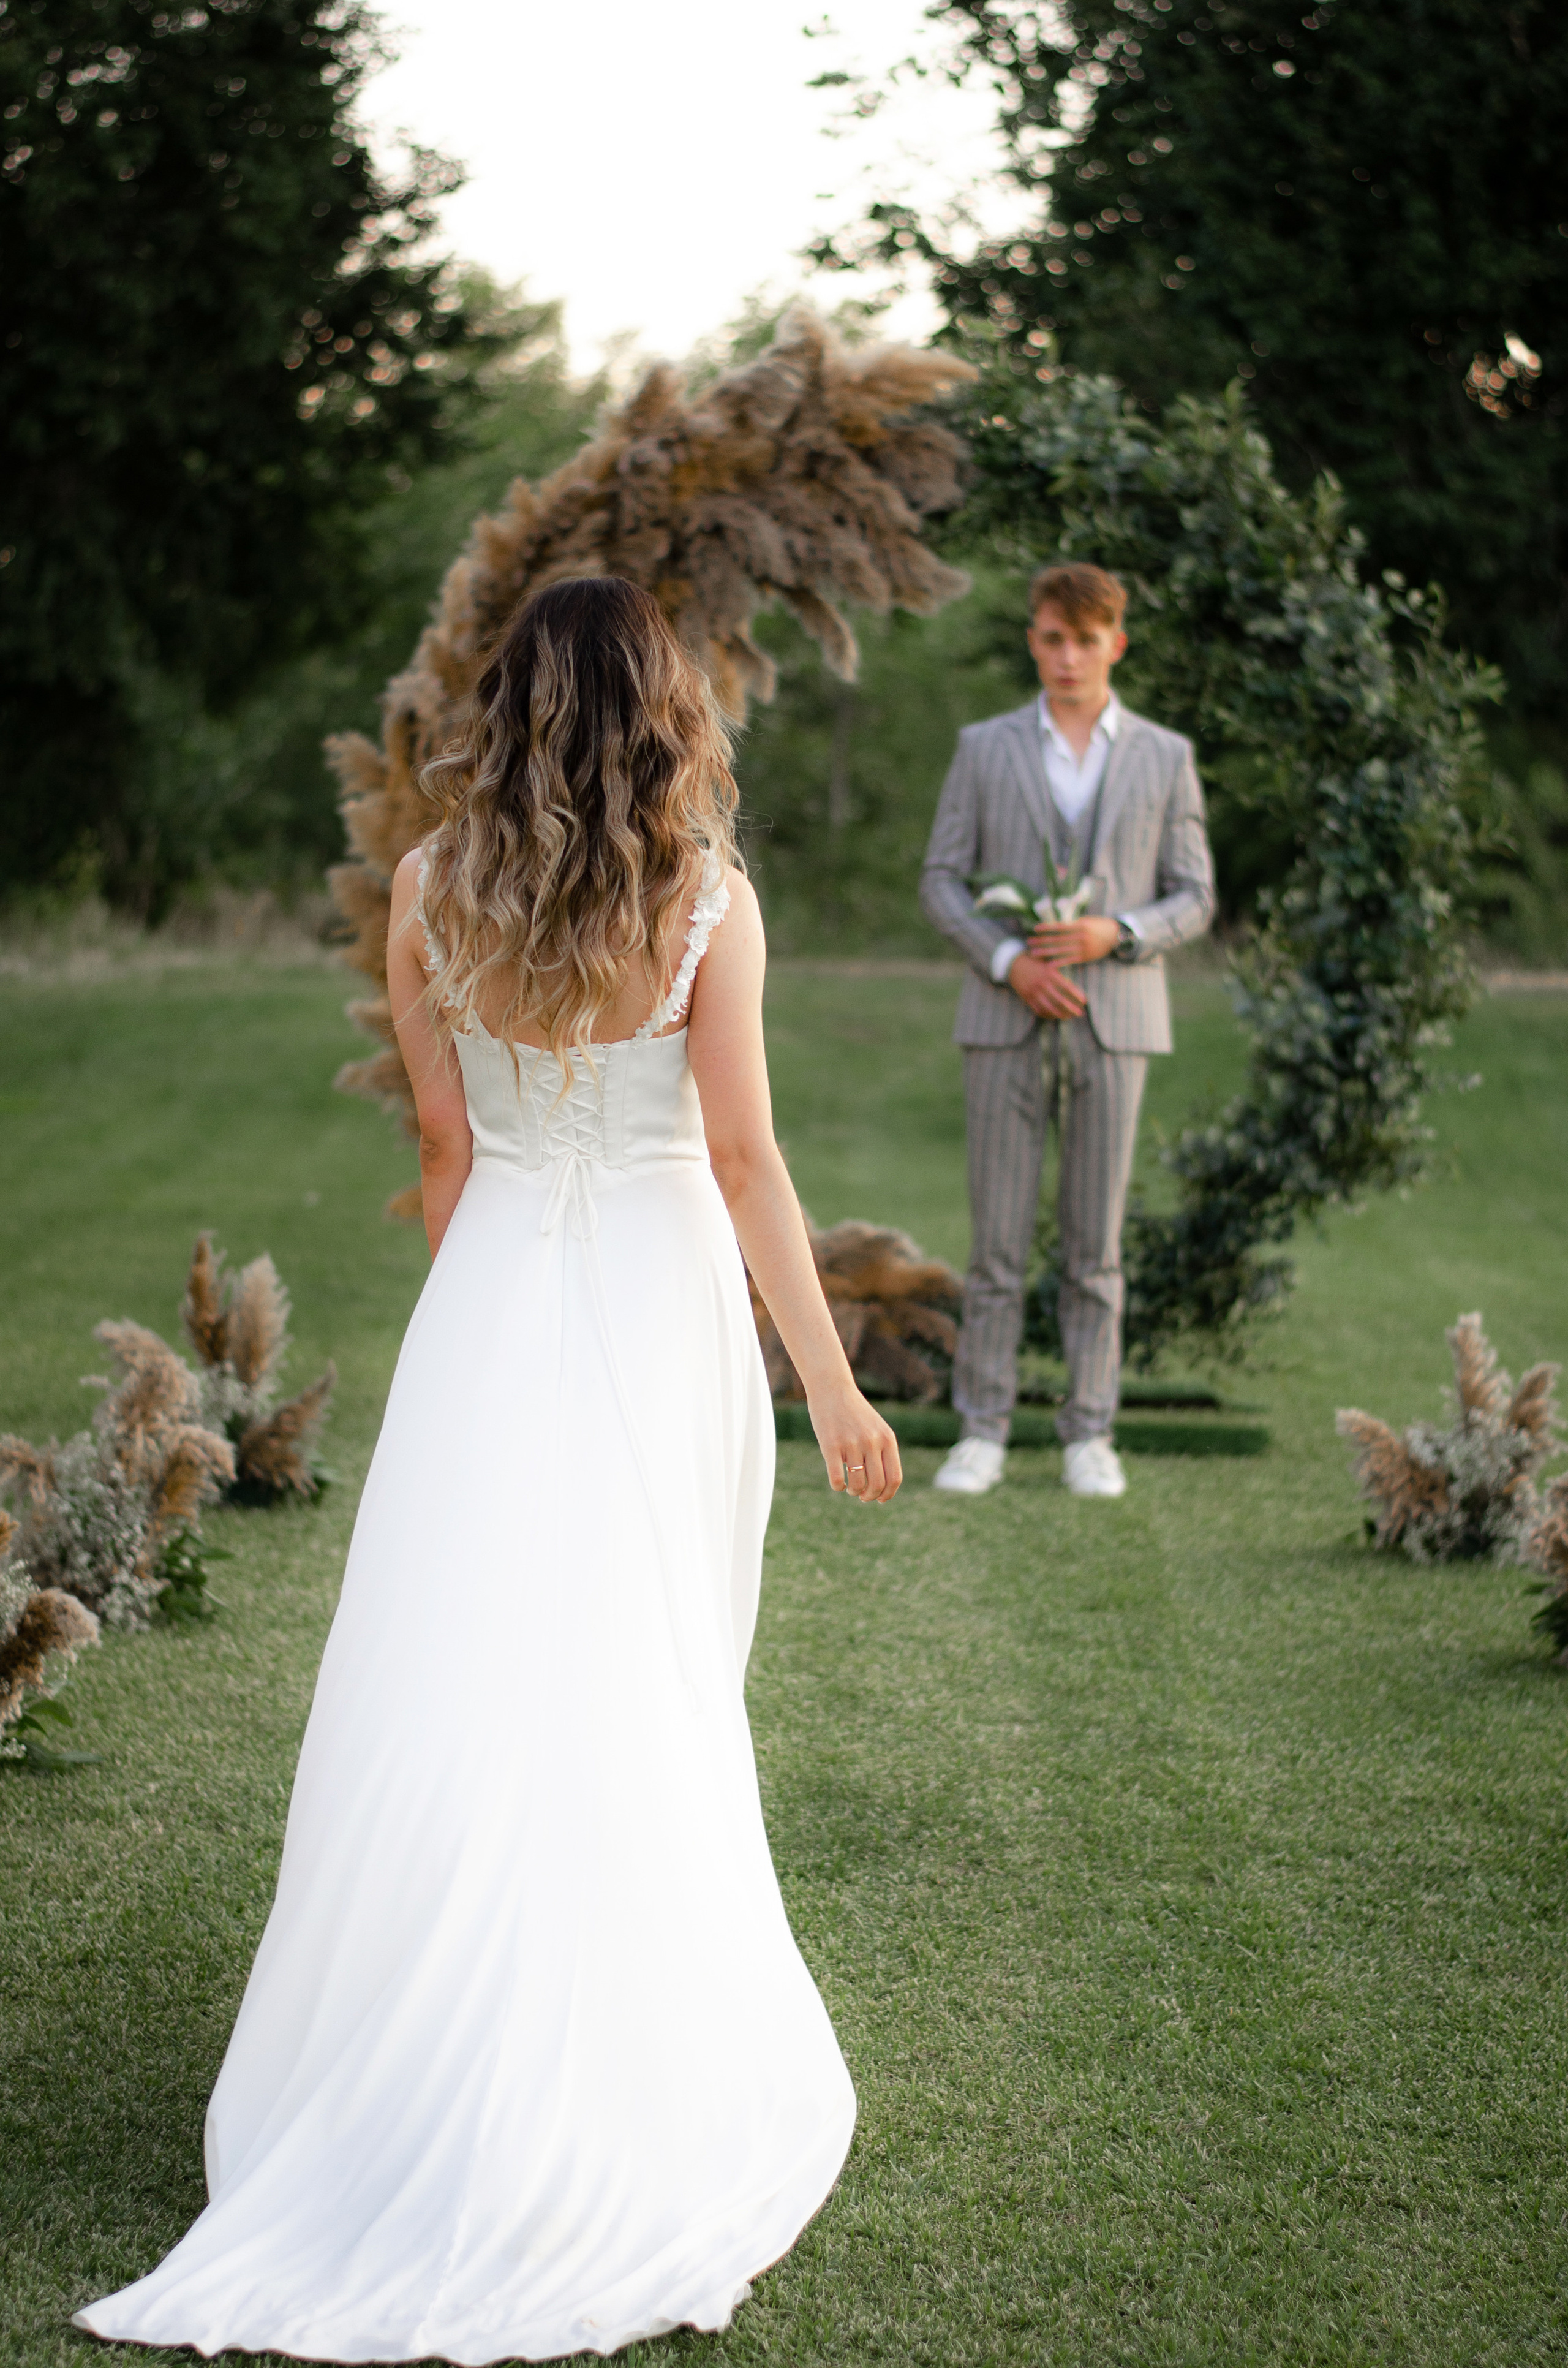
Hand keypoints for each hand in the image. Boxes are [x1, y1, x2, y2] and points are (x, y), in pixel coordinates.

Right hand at [809, 1382, 902, 1502]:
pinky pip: (836, 1478)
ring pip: (857, 1484)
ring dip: (854, 1492)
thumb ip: (883, 1452)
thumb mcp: (876, 1429)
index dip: (888, 1494)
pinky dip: (838, 1487)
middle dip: (870, 1496)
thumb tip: (882, 1486)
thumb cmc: (855, 1413)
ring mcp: (851, 1443)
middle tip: (863, 1496)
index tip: (880, 1499)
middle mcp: (872, 1441)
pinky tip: (838, 1483)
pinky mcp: (830, 1445)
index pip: (894, 1477)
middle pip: (877, 1484)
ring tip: (850, 1488)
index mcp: (887, 1439)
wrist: (832, 1389)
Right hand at [1006, 951, 1087, 1019]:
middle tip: (1080, 1013)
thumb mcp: (1046, 961)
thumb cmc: (1033, 960)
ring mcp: (1033, 992)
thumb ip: (1058, 970)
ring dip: (1061, 1014)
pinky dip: (1047, 1015)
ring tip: (1068, 1017)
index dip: (1077, 995)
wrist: (1012, 963)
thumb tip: (1073, 980)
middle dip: (1072, 1008)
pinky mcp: (1026, 997)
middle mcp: (1042, 983)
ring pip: (1049, 1008)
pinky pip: (1038, 1009)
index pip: (1067, 986)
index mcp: (1049, 973)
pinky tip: (1055, 1016)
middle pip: (1060, 1000)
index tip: (1084, 1001)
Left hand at [1027, 915, 1122, 965]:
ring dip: (1045, 952)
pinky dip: (1058, 963)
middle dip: (1042, 941)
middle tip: (1028, 942)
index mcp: (1080, 926)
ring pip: (1060, 951)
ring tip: (1033, 953)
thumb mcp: (1087, 920)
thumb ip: (1073, 924)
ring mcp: (1082, 948)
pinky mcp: (1085, 957)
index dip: (1047, 928)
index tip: (1035, 929)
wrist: (1116, 936)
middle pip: (1057, 940)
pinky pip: (1069, 961)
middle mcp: (1080, 937)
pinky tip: (1048, 965)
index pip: (1059, 927)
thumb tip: (1058, 925)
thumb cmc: (1099, 926)